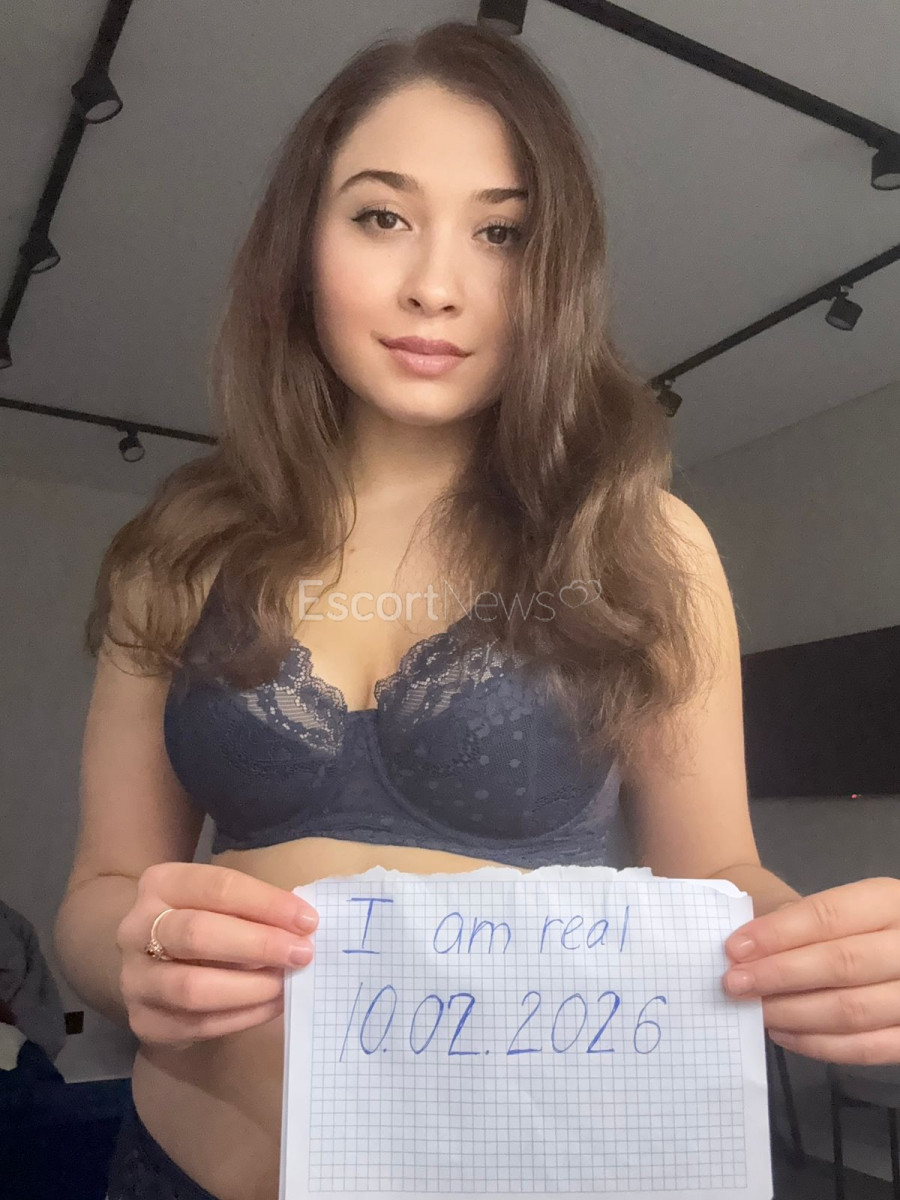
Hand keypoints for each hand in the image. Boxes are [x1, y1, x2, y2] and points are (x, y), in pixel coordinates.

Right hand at [117, 862, 318, 1050]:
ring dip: (250, 988)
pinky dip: (243, 1016)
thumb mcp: (220, 901)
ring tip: (286, 984)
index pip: (218, 888)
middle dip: (258, 945)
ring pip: (192, 987)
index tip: (307, 921)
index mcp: (161, 884)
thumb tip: (303, 929)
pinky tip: (271, 1005)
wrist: (148, 960)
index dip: (266, 904)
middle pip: (198, 934)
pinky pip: (198, 1024)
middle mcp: (136, 928)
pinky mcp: (144, 1021)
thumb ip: (254, 909)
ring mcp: (135, 978)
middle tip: (301, 954)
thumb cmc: (201, 919)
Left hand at [722, 876, 899, 1064]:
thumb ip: (795, 921)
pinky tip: (784, 1033)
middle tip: (736, 984)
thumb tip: (748, 953)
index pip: (829, 915)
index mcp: (889, 901)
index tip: (735, 949)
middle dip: (780, 975)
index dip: (779, 933)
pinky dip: (820, 1044)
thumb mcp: (830, 904)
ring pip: (854, 1010)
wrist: (884, 942)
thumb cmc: (840, 923)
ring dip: (794, 1014)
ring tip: (756, 1010)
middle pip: (843, 964)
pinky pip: (868, 1048)